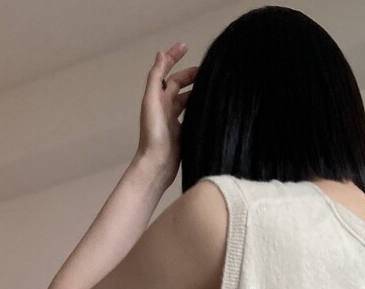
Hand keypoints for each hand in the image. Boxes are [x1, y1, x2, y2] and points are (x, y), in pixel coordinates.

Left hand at [134, 42, 198, 188]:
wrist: (156, 166)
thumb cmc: (153, 136)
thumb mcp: (152, 102)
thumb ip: (155, 78)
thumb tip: (160, 54)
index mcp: (156, 98)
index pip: (166, 71)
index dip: (174, 57)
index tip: (186, 46)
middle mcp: (164, 107)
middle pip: (178, 85)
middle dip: (191, 75)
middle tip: (208, 70)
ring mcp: (173, 121)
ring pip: (186, 99)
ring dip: (196, 90)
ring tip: (211, 85)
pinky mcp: (181, 134)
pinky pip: (191, 116)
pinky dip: (199, 109)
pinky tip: (209, 108)